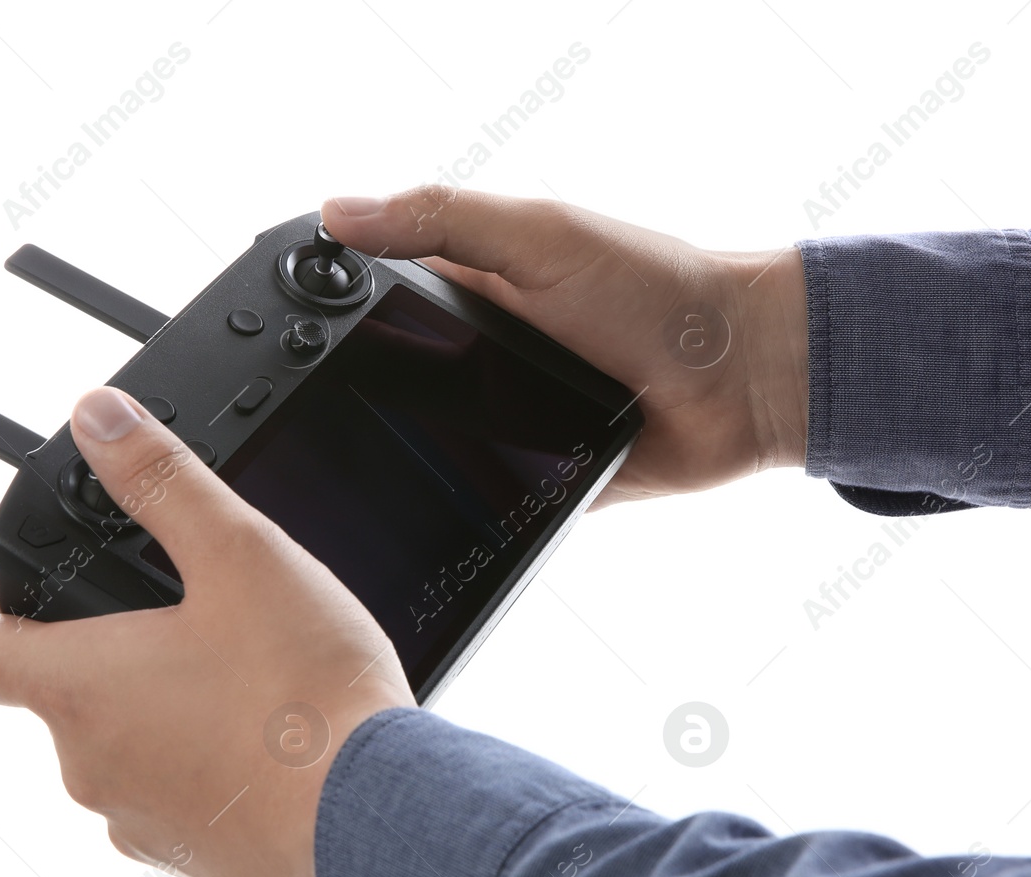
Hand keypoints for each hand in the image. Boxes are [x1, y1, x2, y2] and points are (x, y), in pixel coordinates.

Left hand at [0, 387, 411, 876]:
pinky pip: (176, 805)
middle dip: (110, 655)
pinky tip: (272, 744)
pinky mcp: (195, 862)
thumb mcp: (240, 555)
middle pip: (59, 698)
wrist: (376, 818)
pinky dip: (206, 771)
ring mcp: (139, 823)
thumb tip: (97, 418)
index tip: (28, 595)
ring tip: (242, 680)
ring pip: (122, 753)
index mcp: (80, 687)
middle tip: (184, 620)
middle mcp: (89, 766)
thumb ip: (163, 480)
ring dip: (161, 715)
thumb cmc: (305, 697)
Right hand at [322, 187, 809, 508]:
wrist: (744, 378)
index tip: (286, 331)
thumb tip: (339, 212)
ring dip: (406, 457)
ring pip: (428, 449)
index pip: (380, 301)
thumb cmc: (659, 289)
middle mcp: (486, 358)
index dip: (333, 313)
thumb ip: (444, 221)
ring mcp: (509, 422)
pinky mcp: (536, 481)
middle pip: (394, 383)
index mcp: (478, 291)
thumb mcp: (542, 237)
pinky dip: (459, 505)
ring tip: (357, 471)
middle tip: (314, 419)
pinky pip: (481, 500)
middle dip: (359, 401)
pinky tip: (425, 512)